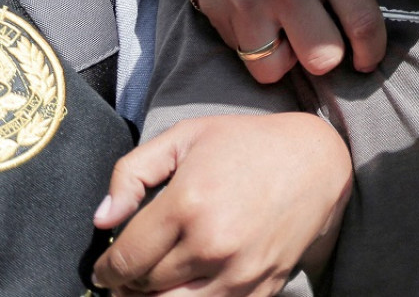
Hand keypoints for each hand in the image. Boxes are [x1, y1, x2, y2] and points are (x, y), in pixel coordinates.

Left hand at [92, 113, 351, 295]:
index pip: (126, 259)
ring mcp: (240, 272)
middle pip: (146, 288)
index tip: (104, 269)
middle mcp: (212, 245)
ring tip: (152, 285)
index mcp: (188, 204)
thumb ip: (133, 172)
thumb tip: (103, 220)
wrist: (315, 160)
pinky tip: (188, 287)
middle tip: (128, 273)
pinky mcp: (263, 288)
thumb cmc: (246, 143)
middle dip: (129, 284)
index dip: (106, 270)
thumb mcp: (185, 137)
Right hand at [185, 0, 386, 81]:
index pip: (362, 20)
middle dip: (326, 57)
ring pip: (277, 69)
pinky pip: (244, 56)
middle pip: (323, 57)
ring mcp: (248, 1)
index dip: (371, 51)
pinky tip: (255, 19)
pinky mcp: (218, 13)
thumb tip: (360, 26)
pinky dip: (254, 46)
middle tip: (320, 40)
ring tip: (282, 31)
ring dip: (284, 57)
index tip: (367, 59)